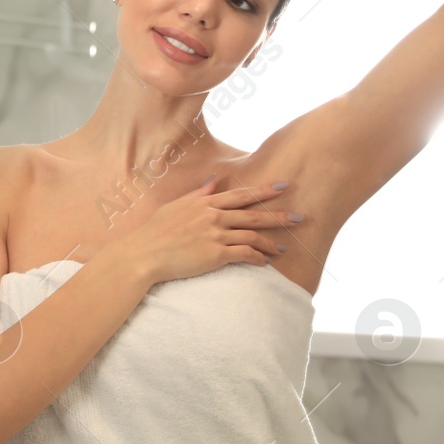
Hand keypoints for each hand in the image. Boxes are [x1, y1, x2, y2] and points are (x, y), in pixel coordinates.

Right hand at [123, 177, 301, 286]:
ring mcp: (215, 235)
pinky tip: (265, 262)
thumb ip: (198, 194)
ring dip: (271, 243)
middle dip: (279, 216)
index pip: (240, 194)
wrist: (144, 254)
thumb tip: (214, 180)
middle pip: (253, 214)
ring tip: (284, 249)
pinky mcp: (215, 255)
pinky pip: (244, 254)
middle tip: (299, 218)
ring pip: (252, 236)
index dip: (264, 190)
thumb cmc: (155, 231)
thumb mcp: (175, 206)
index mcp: (204, 203)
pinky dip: (258, 258)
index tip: (283, 187)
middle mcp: (212, 216)